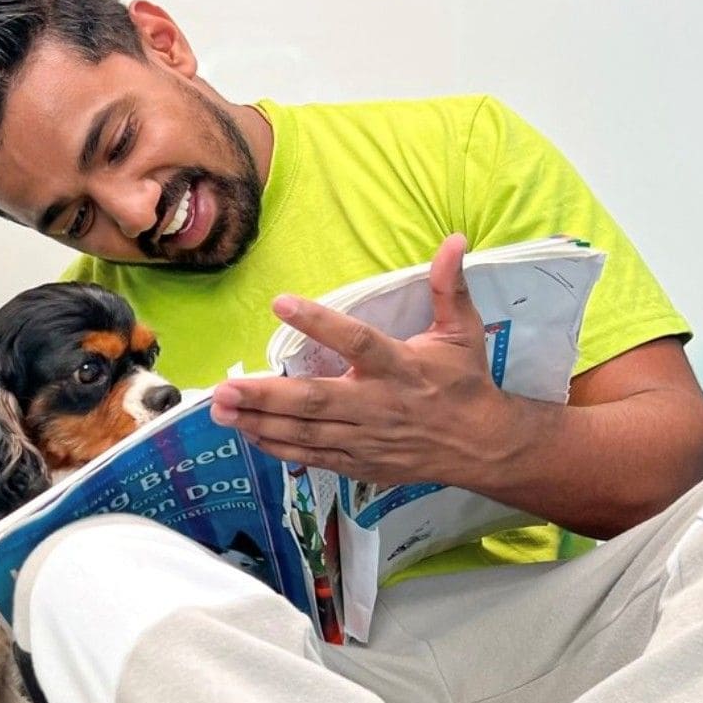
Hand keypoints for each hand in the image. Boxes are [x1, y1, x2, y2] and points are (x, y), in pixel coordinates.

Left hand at [210, 234, 518, 485]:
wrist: (480, 447)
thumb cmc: (464, 383)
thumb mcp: (463, 332)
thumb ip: (450, 286)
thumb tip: (455, 240)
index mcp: (401, 367)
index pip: (356, 341)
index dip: (319, 322)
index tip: (280, 303)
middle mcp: (378, 405)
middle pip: (315, 400)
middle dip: (266, 395)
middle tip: (224, 388)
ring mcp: (366, 439)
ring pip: (306, 432)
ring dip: (260, 421)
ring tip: (221, 409)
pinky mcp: (359, 463)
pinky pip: (312, 456)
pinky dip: (279, 447)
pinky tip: (249, 432)